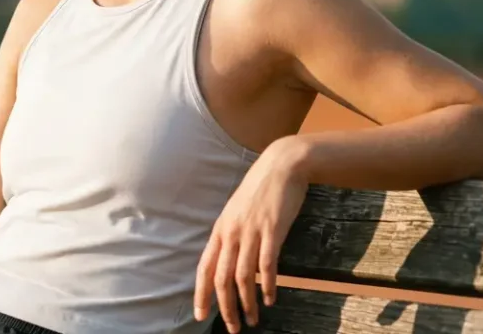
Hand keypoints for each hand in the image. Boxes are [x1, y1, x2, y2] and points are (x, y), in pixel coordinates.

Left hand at [194, 136, 310, 331]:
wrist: (281, 165)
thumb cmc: (260, 190)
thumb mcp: (237, 212)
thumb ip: (232, 234)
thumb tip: (229, 258)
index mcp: (220, 230)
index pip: (204, 268)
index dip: (201, 294)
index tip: (200, 315)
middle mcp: (231, 233)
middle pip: (221, 278)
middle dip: (225, 307)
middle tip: (232, 328)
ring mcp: (251, 232)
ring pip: (243, 277)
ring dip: (247, 303)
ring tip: (252, 320)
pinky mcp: (272, 231)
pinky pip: (267, 265)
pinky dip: (267, 286)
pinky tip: (269, 299)